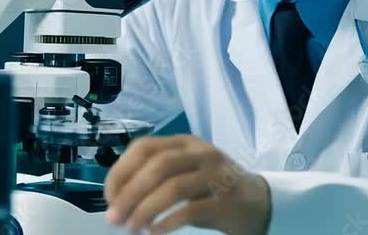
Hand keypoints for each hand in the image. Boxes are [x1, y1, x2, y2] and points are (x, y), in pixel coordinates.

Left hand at [103, 134, 271, 234]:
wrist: (258, 202)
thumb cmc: (212, 188)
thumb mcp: (185, 172)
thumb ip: (156, 177)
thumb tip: (117, 200)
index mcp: (184, 142)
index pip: (144, 147)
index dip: (121, 171)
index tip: (109, 196)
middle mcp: (200, 153)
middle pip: (157, 166)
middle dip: (129, 193)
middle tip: (114, 218)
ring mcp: (215, 175)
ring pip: (173, 187)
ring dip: (145, 210)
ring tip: (132, 228)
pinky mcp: (226, 200)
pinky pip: (191, 210)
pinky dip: (167, 222)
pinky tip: (155, 232)